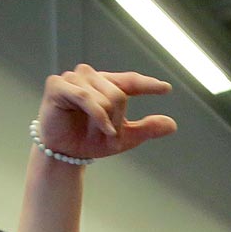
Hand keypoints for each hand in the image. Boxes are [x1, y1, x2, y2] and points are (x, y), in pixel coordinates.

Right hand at [37, 64, 177, 160]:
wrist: (65, 154)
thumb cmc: (90, 141)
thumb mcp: (124, 137)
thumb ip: (146, 128)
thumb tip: (172, 125)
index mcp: (106, 84)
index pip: (131, 80)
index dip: (148, 84)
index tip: (166, 89)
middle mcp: (90, 77)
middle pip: (119, 94)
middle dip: (119, 119)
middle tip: (110, 133)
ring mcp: (73, 79)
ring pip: (105, 97)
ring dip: (107, 120)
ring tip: (101, 131)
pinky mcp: (58, 86)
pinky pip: (85, 97)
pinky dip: (97, 114)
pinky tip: (103, 128)